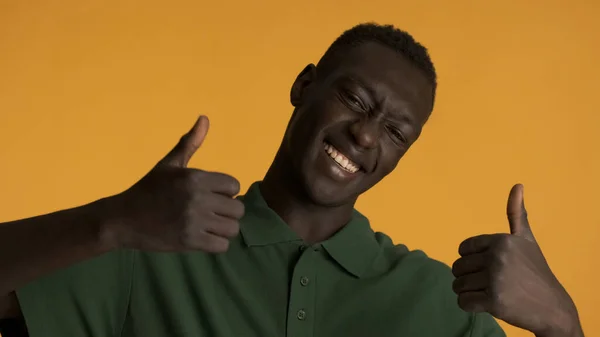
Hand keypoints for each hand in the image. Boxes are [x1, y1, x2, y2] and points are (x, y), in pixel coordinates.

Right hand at [103, 116, 243, 252]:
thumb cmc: (148, 190)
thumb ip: (190, 144)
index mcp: (195, 178)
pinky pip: (221, 246)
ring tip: (209, 226)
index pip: (234, 186)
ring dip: (223, 229)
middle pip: (238, 209)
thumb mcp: (168, 165)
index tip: (212, 196)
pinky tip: (204, 238)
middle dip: (228, 212)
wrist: (122, 219)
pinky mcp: (190, 241)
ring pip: (232, 229)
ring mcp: (194, 221)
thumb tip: (205, 118)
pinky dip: (216, 244)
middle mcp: (198, 198)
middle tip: (212, 214)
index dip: (226, 192)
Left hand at [451, 184, 582, 336]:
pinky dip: (470, 305)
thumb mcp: (526, 240)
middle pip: (458, 267)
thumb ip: (516, 214)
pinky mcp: (493, 301)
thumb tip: (517, 185)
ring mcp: (495, 279)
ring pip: (458, 285)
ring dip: (469, 292)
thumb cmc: (535, 271)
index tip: (489, 266)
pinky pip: (463, 302)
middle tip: (491, 282)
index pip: (463, 249)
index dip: (471, 260)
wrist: (553, 307)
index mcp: (501, 240)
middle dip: (468, 277)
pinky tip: (487, 304)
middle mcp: (497, 257)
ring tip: (490, 292)